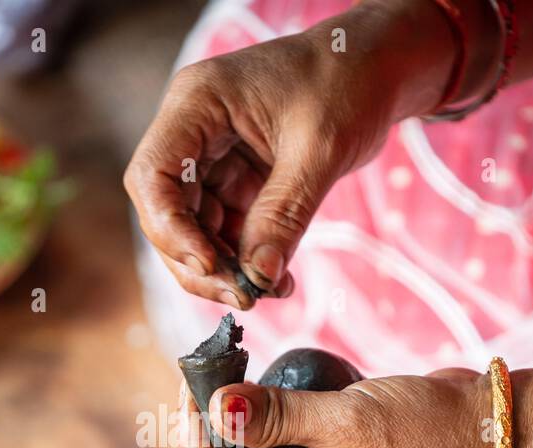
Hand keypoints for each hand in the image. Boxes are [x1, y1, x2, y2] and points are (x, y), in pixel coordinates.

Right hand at [124, 1, 453, 307]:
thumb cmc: (349, 80)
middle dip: (198, 261)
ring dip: (224, 269)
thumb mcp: (320, 149)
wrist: (379, 66)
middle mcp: (194, 131)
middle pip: (167, 212)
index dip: (170, 229)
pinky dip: (247, 260)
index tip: (210, 266)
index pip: (153, 176)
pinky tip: (277, 279)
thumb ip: (283, 214)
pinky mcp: (236, 179)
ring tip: (267, 290)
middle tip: (242, 296)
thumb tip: (258, 277)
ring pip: (194, 229)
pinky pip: (228, 231)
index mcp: (198, 103)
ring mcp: (213, 157)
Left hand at [178, 370, 490, 447]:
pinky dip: (258, 431)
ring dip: (228, 433)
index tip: (192, 387)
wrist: (495, 432)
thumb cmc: (432, 432)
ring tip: (225, 382)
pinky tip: (257, 395)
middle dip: (205, 440)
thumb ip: (274, 414)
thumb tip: (214, 404)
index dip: (197, 442)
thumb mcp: (347, 419)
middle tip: (202, 382)